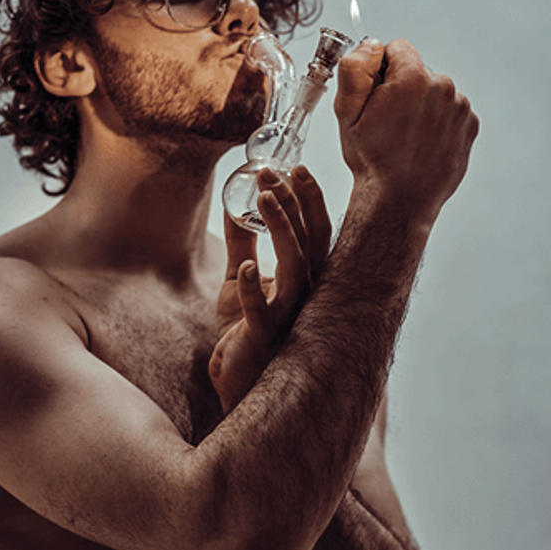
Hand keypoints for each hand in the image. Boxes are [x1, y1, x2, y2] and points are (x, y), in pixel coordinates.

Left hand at [209, 165, 332, 412]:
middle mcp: (305, 296)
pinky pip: (260, 311)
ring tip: (263, 198)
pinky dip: (253, 289)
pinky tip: (247, 269)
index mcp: (304, 279)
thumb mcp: (240, 281)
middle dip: (294, 204)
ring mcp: (287, 318)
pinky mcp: (261, 338)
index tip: (293, 167)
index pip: (316, 233)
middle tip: (272, 173)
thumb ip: (243, 246)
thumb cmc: (243, 334)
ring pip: (295, 270)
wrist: (236, 384)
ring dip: (281, 231)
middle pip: (311, 243)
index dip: (309, 200)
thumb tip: (234, 208)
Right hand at [333, 39, 478, 222]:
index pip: (397, 48)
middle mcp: (443, 88)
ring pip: (435, 92)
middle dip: (403, 88)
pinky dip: (437, 123)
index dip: (381, 69)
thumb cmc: (372, 160)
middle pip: (418, 71)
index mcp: (413, 79)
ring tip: (405, 137)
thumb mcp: (347, 113)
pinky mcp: (470, 126)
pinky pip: (450, 112)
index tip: (376, 94)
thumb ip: (354, 68)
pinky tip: (421, 144)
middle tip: (387, 121)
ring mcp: (460, 109)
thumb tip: (370, 45)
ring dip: (421, 106)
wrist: (399, 200)